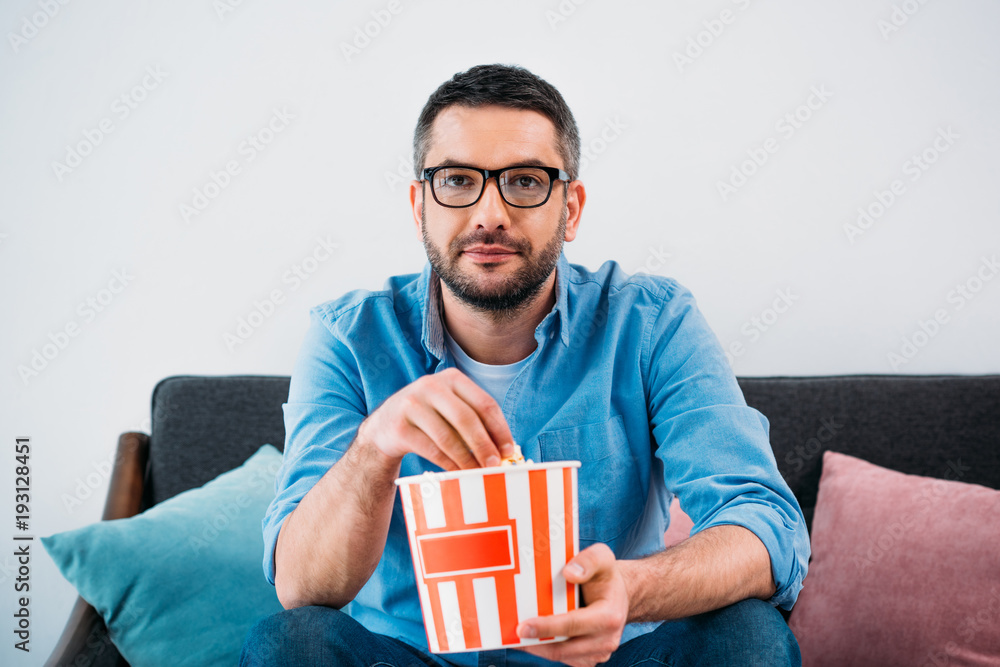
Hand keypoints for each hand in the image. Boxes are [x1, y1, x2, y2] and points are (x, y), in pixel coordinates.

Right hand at [356, 368, 514, 470]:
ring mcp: (412, 404)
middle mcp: (431, 386)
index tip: (509, 450)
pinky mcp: (399, 426)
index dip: (500, 429)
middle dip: (484, 445)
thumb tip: (504, 449)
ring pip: (448, 436)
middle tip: (495, 465)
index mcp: (452, 378)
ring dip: (466, 459)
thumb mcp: (450, 409)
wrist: (384, 426)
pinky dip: (448, 463)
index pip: (485, 403)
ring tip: (477, 472)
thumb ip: (474, 420)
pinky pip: (431, 449)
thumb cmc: (429, 419)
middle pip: (467, 418)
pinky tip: (457, 472)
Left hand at [516, 543, 628, 666]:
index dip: (546, 628)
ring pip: (561, 656)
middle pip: (563, 648)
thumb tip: (569, 573)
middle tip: (511, 633)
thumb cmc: (606, 575)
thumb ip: (589, 561)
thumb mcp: (602, 557)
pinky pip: (564, 658)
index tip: (522, 627)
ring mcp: (598, 653)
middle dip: (535, 643)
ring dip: (538, 648)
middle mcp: (606, 639)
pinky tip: (531, 638)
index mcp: (609, 616)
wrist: (619, 595)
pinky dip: (545, 649)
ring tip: (516, 636)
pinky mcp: (589, 658)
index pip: (573, 625)